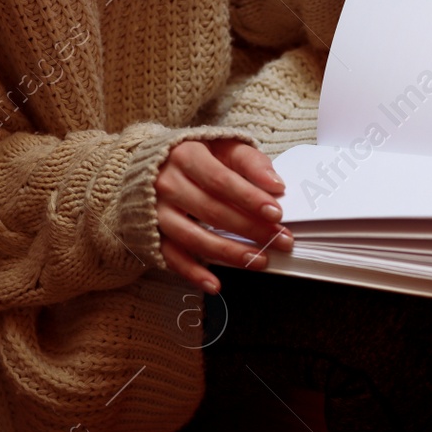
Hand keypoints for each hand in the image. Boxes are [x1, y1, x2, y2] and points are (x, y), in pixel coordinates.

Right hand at [155, 139, 290, 292]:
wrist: (150, 165)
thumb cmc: (196, 156)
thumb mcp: (222, 146)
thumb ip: (249, 161)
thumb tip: (275, 184)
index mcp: (185, 156)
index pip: (220, 180)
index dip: (249, 198)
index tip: (276, 213)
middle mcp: (167, 184)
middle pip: (211, 211)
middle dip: (250, 228)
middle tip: (280, 240)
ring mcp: (157, 212)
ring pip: (194, 237)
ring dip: (229, 253)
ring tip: (260, 260)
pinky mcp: (152, 234)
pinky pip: (172, 257)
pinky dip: (193, 273)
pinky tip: (215, 284)